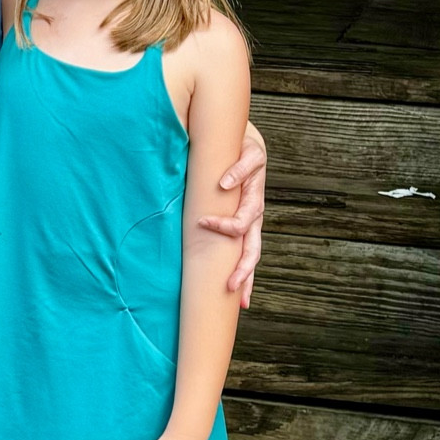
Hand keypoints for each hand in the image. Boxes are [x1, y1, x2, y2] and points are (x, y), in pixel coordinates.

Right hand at [199, 117, 265, 306]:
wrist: (242, 136)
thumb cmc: (227, 170)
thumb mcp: (220, 201)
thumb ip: (207, 223)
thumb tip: (183, 248)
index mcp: (249, 221)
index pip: (250, 255)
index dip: (248, 279)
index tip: (241, 302)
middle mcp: (255, 208)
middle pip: (254, 244)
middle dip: (243, 267)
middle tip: (229, 283)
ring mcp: (257, 186)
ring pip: (250, 213)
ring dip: (227, 223)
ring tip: (204, 223)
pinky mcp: (255, 158)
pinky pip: (245, 170)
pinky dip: (233, 177)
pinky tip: (222, 184)